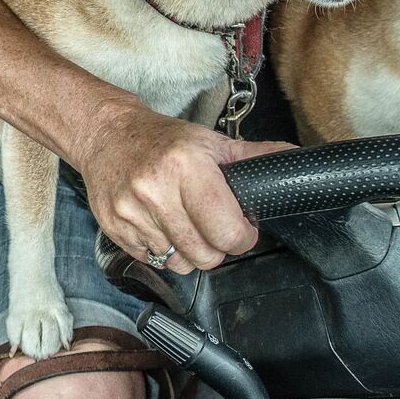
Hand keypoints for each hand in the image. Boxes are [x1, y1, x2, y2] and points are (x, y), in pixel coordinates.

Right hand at [71, 96, 285, 273]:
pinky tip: (160, 225)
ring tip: (184, 223)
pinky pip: (152, 261)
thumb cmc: (161, 139)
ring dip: (187, 251)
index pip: (226, 232)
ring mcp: (131, 213)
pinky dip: (162, 249)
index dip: (242, 236)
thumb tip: (294, 161)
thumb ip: (253, 157)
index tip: (241, 227)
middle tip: (212, 227)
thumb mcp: (210, 142)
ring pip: (178, 264)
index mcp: (185, 167)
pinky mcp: (114, 228)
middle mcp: (155, 191)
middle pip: (204, 256)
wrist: (105, 134)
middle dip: (216, 247)